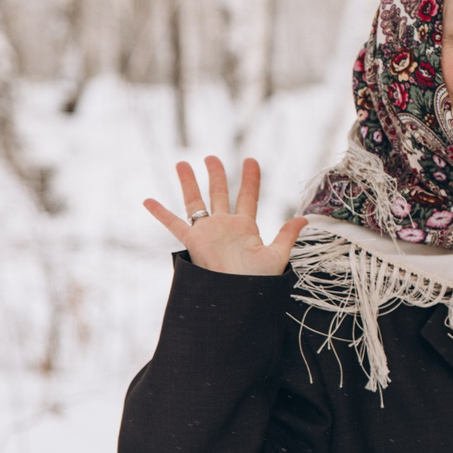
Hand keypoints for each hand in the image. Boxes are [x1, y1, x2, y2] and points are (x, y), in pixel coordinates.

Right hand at [144, 156, 304, 276]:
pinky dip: (160, 213)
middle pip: (218, 193)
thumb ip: (286, 235)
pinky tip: (148, 200)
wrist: (238, 295)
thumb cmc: (258, 280)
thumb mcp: (277, 255)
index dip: (250, 178)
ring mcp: (207, 232)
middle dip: (215, 175)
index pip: (248, 196)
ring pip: (195, 202)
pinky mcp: (193, 241)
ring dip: (189, 183)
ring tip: (182, 163)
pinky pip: (174, 225)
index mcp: (245, 227)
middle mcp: (224, 226)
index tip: (250, 160)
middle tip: (210, 157)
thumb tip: (304, 219)